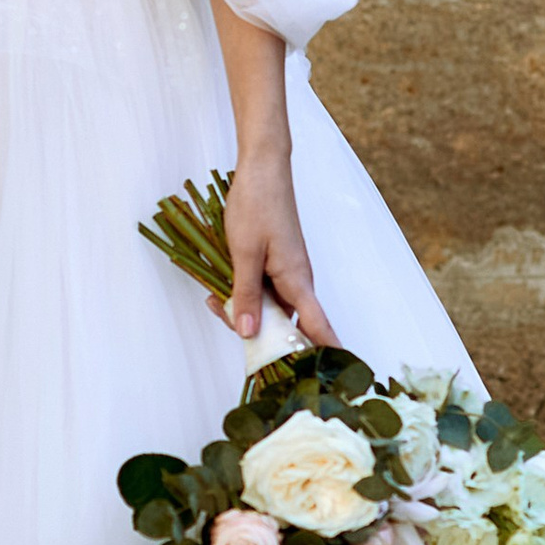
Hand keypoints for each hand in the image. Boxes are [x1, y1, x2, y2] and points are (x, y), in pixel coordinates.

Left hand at [221, 149, 336, 348]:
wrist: (262, 170)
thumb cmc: (258, 205)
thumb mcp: (243, 253)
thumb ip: (245, 294)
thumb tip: (248, 333)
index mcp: (297, 281)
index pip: (318, 326)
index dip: (325, 352)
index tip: (330, 374)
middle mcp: (297, 282)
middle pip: (284, 324)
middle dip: (254, 330)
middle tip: (221, 313)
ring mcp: (287, 274)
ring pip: (269, 308)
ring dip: (244, 309)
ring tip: (213, 297)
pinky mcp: (276, 265)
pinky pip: (262, 291)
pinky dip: (243, 294)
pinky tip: (219, 287)